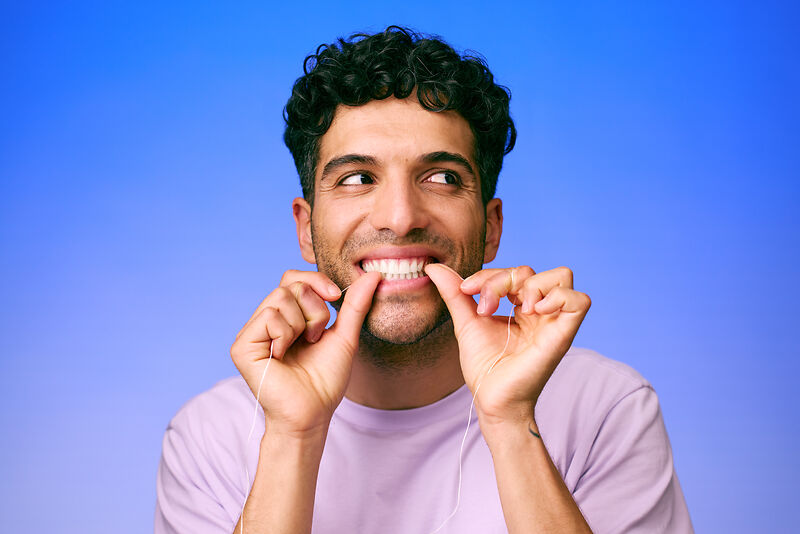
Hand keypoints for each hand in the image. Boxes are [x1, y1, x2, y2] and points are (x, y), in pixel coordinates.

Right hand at [230, 270, 380, 437]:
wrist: (313, 413)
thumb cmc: (326, 380)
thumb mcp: (345, 335)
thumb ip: (356, 305)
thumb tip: (374, 274)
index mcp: (286, 317)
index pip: (294, 278)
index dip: (316, 280)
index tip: (336, 296)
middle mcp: (266, 321)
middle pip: (291, 284)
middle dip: (315, 309)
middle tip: (315, 337)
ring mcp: (252, 332)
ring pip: (280, 298)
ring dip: (302, 324)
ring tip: (302, 347)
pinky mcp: (242, 346)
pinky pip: (268, 316)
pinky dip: (285, 334)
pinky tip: (284, 355)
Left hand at [425, 264, 590, 426]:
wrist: (490, 398)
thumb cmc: (484, 367)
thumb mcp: (467, 322)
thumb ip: (455, 293)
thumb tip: (433, 267)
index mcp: (521, 307)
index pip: (513, 272)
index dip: (489, 274)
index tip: (466, 290)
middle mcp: (540, 311)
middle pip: (533, 271)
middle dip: (503, 280)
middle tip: (485, 307)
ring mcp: (553, 321)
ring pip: (561, 276)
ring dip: (531, 285)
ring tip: (515, 309)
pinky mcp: (562, 335)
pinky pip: (580, 301)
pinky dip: (559, 296)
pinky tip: (533, 311)